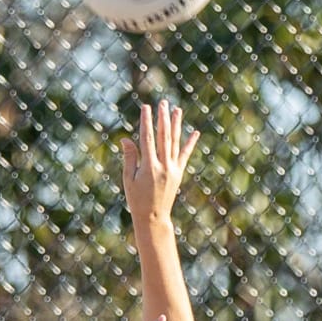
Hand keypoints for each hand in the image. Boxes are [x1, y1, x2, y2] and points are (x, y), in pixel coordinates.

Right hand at [121, 101, 199, 224]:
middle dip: (163, 118)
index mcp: (148, 167)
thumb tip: (126, 138)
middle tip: (163, 103)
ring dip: (176, 125)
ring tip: (177, 110)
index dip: (147, 122)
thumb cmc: (137, 199)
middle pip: (164, 137)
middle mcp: (163, 166)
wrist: (154, 217)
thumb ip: (130, 157)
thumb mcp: (128, 179)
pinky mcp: (179, 173)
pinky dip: (190, 143)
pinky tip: (195, 132)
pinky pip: (185, 155)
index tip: (146, 108)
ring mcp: (173, 169)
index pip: (147, 138)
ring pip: (175, 143)